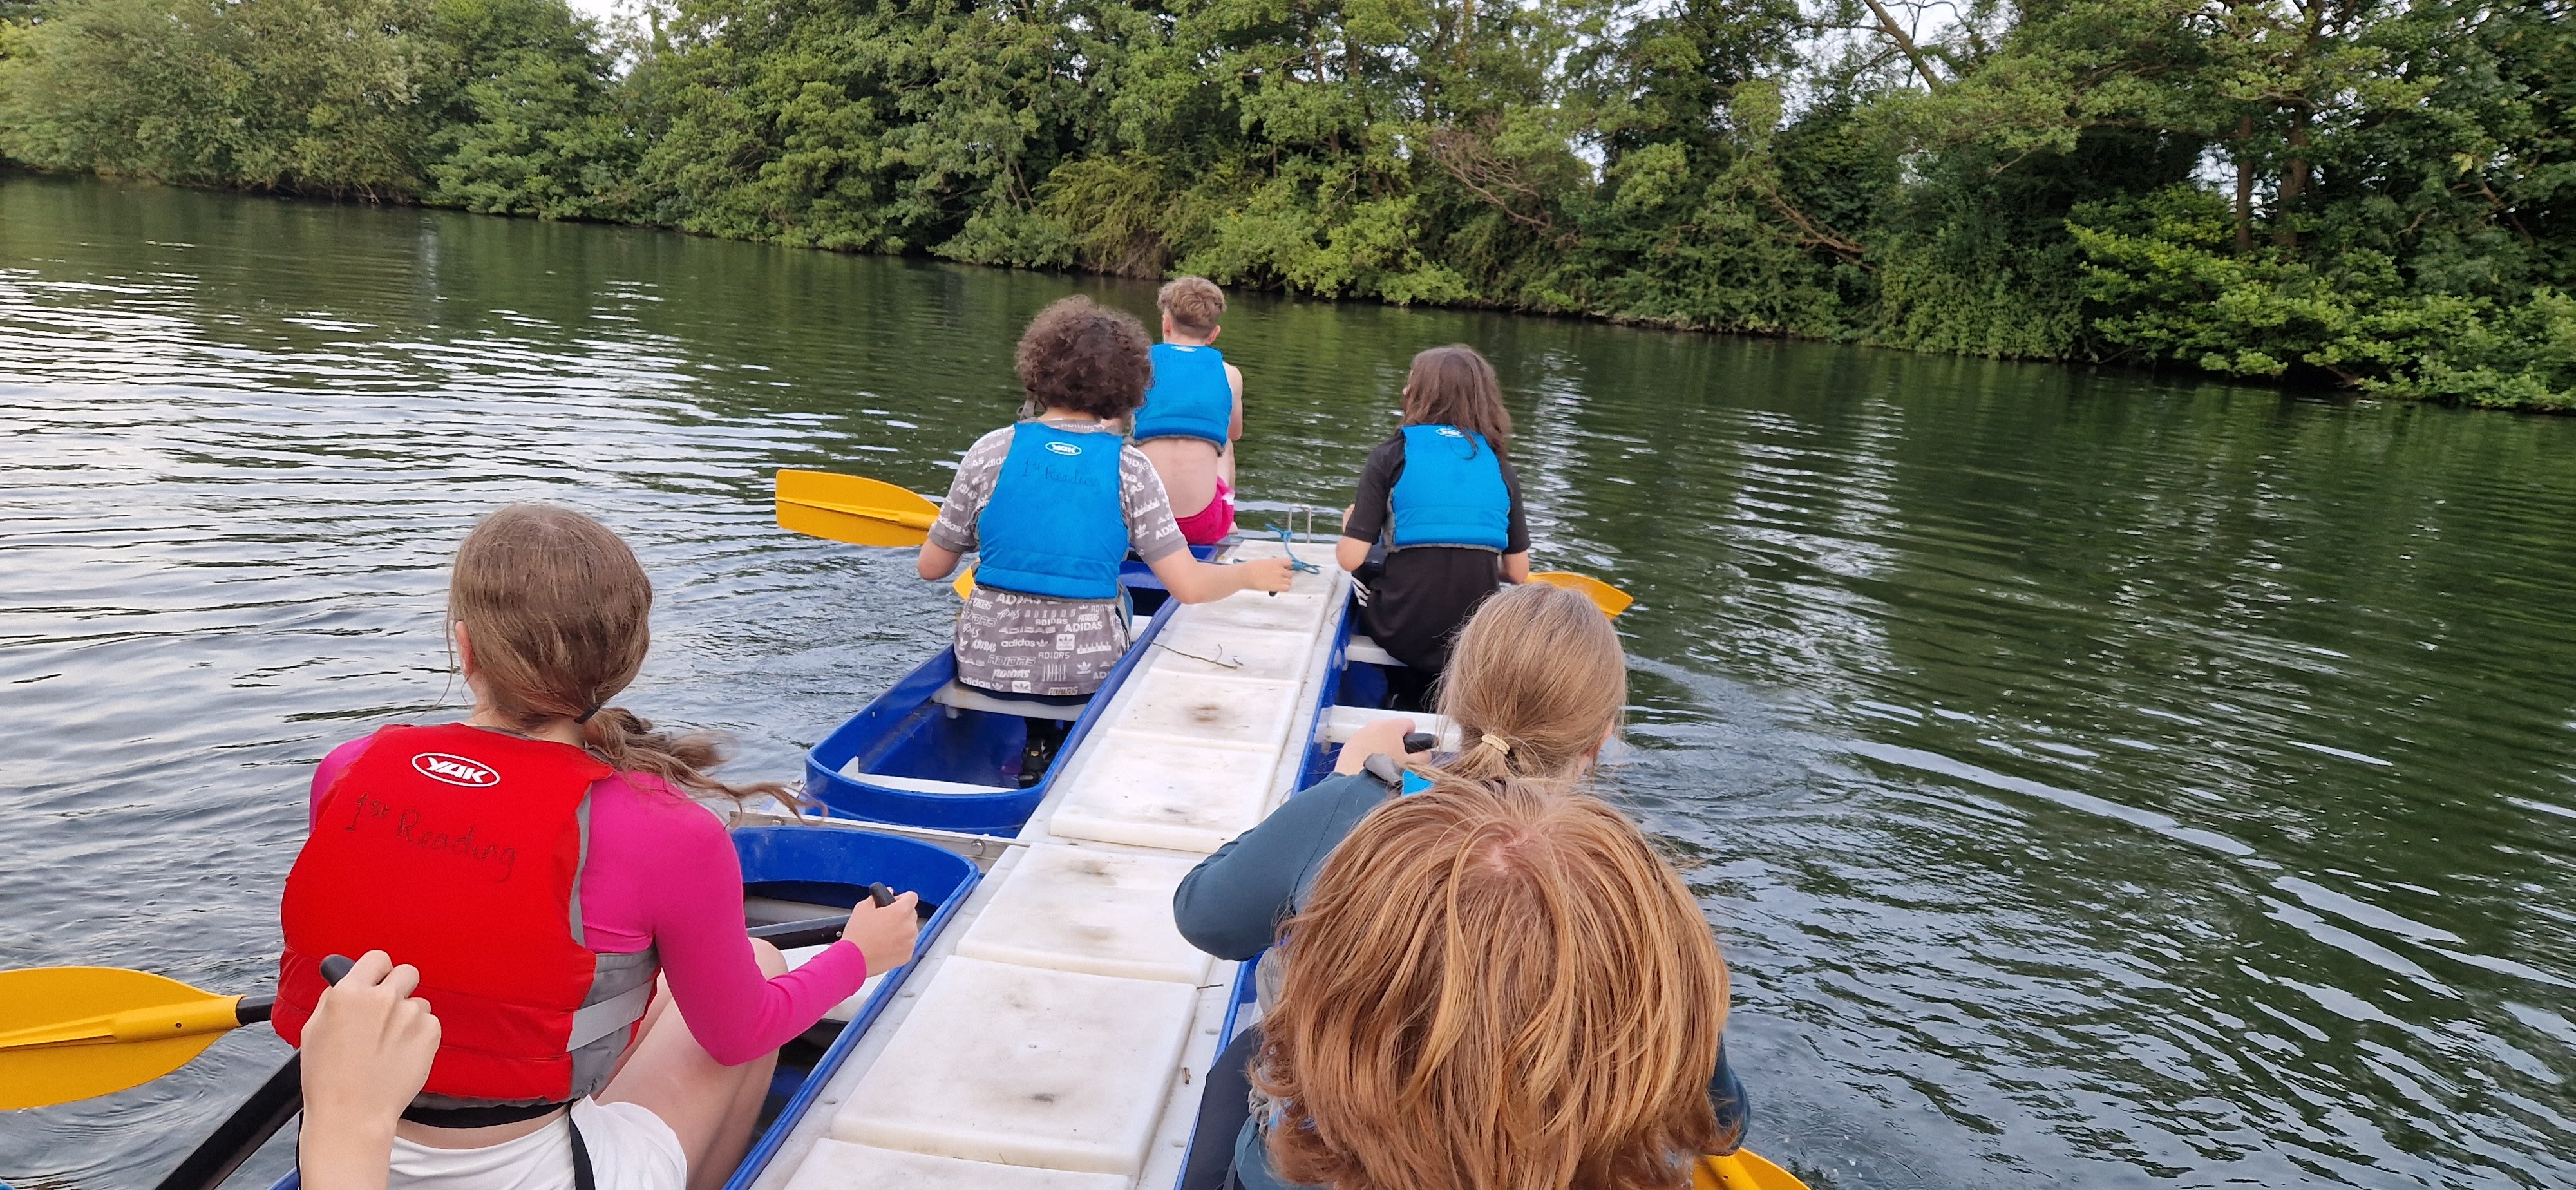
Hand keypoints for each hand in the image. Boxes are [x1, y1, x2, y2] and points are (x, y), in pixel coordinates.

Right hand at [299, 951, 439, 1189]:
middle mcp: (383, 997)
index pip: (377, 958)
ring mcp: (410, 1014)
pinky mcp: (430, 1033)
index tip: (378, 980)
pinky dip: (420, 1036)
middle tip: (388, 1010)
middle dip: (399, 988)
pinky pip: (430, 1023)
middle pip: (406, 972)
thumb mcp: (314, 1029)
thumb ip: (335, 999)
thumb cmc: (327, 1078)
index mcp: (350, 992)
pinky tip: (402, 1055)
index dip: (378, 971)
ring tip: (389, 1045)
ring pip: (418, 1002)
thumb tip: (349, 981)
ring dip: (408, 1017)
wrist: (352, 1113)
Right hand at [843, 891, 920, 973]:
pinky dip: (900, 944)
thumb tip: (888, 892)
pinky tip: (885, 945)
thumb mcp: (862, 908)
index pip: (912, 896)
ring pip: (910, 930)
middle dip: (901, 914)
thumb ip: (877, 897)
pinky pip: (907, 945)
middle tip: (885, 920)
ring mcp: (910, 942)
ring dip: (901, 929)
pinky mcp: (907, 955)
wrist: (854, 960)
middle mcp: (909, 926)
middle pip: (911, 913)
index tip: (895, 902)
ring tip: (883, 934)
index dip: (902, 897)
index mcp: (901, 911)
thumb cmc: (858, 936)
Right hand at [1239, 556, 1293, 592]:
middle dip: (1285, 577)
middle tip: (1279, 579)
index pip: (1289, 562)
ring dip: (1285, 584)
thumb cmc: (1251, 568)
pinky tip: (1278, 589)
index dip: (1287, 567)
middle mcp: (1279, 569)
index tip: (1284, 569)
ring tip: (1278, 585)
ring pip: (1289, 582)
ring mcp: (1279, 578)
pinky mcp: (1276, 586)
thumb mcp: (1264, 562)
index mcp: (1276, 561)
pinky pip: (1286, 588)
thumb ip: (1272, 565)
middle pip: (1290, 574)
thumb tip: (1274, 569)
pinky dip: (1284, 589)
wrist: (1246, 574)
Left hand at [1334, 716, 1419, 773]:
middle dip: (1395, 743)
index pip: (1408, 724)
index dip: (1413, 737)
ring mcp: (1357, 736)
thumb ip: (1424, 756)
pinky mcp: (1346, 748)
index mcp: (1390, 727)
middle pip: (1390, 730)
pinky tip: (1367, 770)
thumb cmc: (1388, 774)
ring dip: (1379, 748)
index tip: (1412, 751)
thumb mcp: (1413, 766)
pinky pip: (1361, 747)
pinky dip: (1365, 755)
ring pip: (1374, 739)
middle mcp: (1372, 726)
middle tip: (1397, 762)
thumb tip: (1425, 752)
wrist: (1357, 788)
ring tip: (1380, 768)